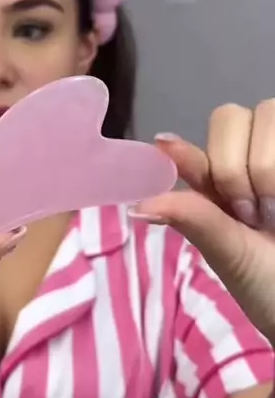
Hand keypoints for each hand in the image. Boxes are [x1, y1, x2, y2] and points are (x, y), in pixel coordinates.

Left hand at [134, 100, 274, 344]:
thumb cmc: (270, 283)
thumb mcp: (229, 253)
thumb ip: (192, 218)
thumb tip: (136, 205)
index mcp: (222, 181)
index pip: (196, 151)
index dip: (184, 150)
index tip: (165, 146)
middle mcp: (252, 157)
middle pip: (230, 117)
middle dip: (234, 166)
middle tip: (251, 215)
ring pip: (266, 113)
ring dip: (266, 167)